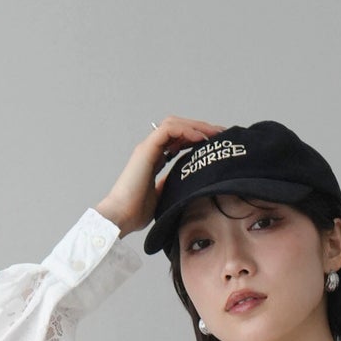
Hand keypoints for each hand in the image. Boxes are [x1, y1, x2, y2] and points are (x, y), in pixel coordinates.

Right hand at [94, 116, 225, 237]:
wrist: (120, 217)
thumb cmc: (135, 212)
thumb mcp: (161, 197)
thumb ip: (170, 186)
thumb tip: (184, 183)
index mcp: (154, 159)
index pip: (178, 139)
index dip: (196, 137)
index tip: (214, 144)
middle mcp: (150, 150)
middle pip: (178, 127)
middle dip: (200, 127)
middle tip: (220, 133)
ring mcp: (147, 148)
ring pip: (174, 124)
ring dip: (196, 126)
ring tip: (213, 133)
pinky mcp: (146, 149)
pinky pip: (168, 130)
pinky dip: (186, 131)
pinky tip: (200, 138)